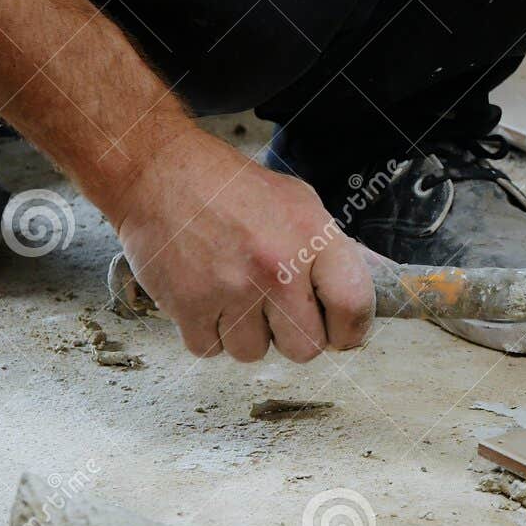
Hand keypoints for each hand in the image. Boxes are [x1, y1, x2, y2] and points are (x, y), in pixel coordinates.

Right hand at [103, 127, 373, 361]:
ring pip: (254, 353)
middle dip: (291, 336)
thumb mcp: (300, 203)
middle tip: (274, 308)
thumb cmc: (234, 190)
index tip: (338, 332)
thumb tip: (367, 297)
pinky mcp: (189, 305)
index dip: (349, 331)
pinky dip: (206, 332)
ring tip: (233, 293)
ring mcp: (232, 289)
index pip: (354, 307)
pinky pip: (210, 350)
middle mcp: (277, 266)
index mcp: (313, 237)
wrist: (159, 172)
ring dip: (244, 334)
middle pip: (305, 348)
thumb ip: (332, 253)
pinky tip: (205, 297)